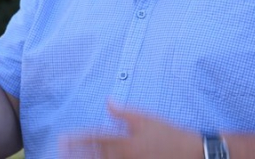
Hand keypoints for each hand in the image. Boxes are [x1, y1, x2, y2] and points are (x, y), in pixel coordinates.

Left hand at [61, 103, 202, 158]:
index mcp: (126, 142)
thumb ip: (124, 113)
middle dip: (77, 154)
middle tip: (60, 152)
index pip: (96, 140)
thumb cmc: (170, 136)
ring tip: (70, 158)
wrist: (194, 154)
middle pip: (96, 156)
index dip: (78, 140)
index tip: (63, 140)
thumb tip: (108, 102)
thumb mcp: (146, 119)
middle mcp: (126, 156)